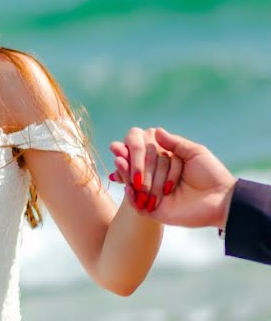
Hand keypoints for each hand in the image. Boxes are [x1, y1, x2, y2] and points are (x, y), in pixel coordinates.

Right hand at [110, 128, 236, 227]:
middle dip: (130, 162)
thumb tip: (155, 130)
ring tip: (118, 162)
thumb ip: (175, 142)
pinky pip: (137, 204)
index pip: (143, 155)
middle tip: (119, 154)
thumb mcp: (195, 152)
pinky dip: (130, 195)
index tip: (120, 146)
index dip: (131, 151)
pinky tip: (127, 185)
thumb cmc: (212, 174)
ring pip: (134, 184)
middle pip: (138, 168)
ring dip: (125, 173)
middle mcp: (158, 178)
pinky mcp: (154, 211)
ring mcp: (154, 194)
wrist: (222, 199)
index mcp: (166, 164)